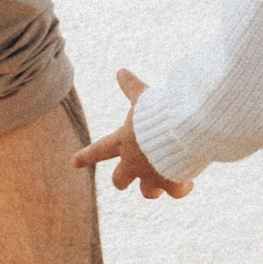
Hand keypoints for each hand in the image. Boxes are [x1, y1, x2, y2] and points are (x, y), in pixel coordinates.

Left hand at [74, 69, 190, 200]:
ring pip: (148, 193)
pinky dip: (182, 188)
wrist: (183, 130)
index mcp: (123, 142)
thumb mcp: (143, 97)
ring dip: (154, 187)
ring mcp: (152, 176)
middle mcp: (134, 164)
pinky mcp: (172, 184)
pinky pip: (176, 193)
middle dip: (123, 180)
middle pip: (119, 181)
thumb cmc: (160, 111)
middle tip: (128, 178)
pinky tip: (189, 180)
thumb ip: (131, 86)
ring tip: (165, 177)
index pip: (98, 150)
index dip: (86, 156)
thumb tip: (121, 70)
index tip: (73, 162)